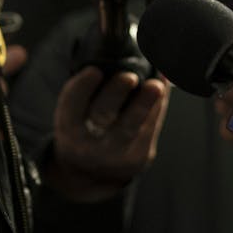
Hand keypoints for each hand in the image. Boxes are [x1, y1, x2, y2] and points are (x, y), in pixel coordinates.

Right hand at [44, 67, 169, 201]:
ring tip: (156, 85)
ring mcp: (118, 155)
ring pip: (133, 126)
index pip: (72, 107)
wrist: (90, 174)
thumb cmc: (83, 130)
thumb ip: (84, 90)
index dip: (82, 88)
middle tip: (129, 77)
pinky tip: (164, 86)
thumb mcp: (73, 115)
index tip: (94, 70)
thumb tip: (110, 57)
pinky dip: (159, 105)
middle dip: (117, 95)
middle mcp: (90, 146)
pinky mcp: (141, 157)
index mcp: (68, 131)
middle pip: (102, 116)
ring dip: (147, 103)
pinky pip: (151, 128)